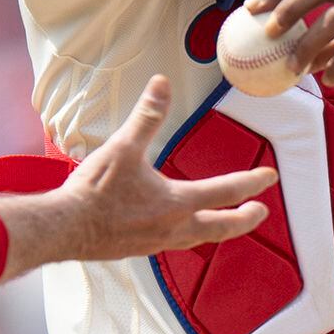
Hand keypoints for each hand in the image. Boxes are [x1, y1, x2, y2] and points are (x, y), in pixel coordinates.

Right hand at [0, 77, 273, 268]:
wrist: (64, 228)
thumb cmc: (95, 189)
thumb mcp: (123, 146)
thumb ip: (147, 115)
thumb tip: (161, 83)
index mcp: (177, 202)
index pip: (226, 191)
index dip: (252, 182)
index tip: (270, 177)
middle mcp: (174, 228)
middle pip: (222, 227)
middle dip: (245, 219)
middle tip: (261, 212)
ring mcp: (157, 243)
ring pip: (199, 239)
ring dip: (217, 229)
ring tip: (222, 222)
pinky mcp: (139, 250)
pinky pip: (174, 244)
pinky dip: (187, 236)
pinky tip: (178, 230)